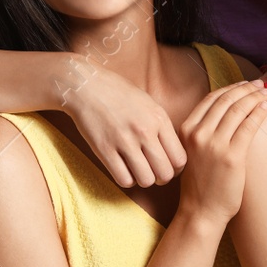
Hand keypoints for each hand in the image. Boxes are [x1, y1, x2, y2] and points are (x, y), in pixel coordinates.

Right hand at [61, 65, 187, 187]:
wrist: (86, 85)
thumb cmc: (119, 93)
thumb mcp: (149, 103)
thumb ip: (162, 127)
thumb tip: (172, 151)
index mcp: (159, 119)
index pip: (180, 158)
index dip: (176, 169)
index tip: (168, 167)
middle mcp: (145, 131)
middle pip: (165, 173)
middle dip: (162, 178)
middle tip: (154, 173)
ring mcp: (124, 141)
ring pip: (146, 180)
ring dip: (143, 180)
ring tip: (138, 171)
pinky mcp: (104, 150)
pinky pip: (123, 179)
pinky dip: (126, 180)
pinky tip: (123, 169)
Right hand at [178, 81, 266, 224]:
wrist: (200, 211)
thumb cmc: (200, 182)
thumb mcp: (192, 151)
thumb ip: (203, 131)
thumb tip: (226, 109)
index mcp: (186, 129)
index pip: (211, 99)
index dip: (230, 88)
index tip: (244, 84)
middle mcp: (198, 134)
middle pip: (226, 100)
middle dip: (246, 89)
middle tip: (260, 85)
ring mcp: (214, 145)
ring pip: (238, 110)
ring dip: (255, 98)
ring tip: (266, 94)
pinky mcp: (232, 156)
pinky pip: (249, 126)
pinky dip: (259, 113)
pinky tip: (266, 108)